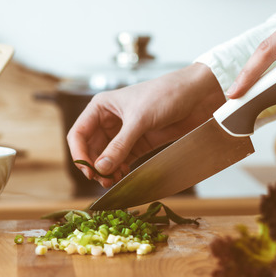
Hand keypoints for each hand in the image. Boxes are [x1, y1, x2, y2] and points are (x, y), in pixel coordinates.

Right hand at [67, 63, 224, 186]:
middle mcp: (109, 120)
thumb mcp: (139, 120)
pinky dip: (119, 170)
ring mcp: (124, 132)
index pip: (79, 134)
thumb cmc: (166, 95)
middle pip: (91, 149)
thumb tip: (101, 168)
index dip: (80, 154)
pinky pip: (122, 160)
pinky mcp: (139, 142)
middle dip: (94, 166)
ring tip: (112, 181)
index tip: (88, 170)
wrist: (196, 96)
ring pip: (105, 157)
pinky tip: (122, 177)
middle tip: (102, 180)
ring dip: (106, 171)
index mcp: (101, 107)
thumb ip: (120, 145)